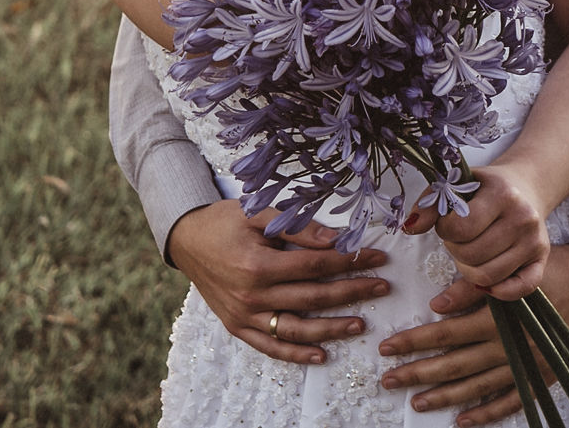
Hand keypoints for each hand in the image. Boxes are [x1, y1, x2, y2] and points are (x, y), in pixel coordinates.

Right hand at [164, 200, 391, 364]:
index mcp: (258, 263)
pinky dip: (296, 355)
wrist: (187, 240)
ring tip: (360, 324)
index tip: (377, 258)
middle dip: (352, 292)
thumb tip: (335, 240)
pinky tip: (322, 354)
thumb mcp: (258, 214)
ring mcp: (245, 315)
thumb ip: (297, 227)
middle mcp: (252, 295)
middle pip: (313, 297)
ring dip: (332, 328)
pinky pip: (271, 347)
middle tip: (381, 287)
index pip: (315, 265)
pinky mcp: (238, 327)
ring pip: (296, 329)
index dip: (349, 262)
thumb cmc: (224, 222)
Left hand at [377, 243, 568, 425]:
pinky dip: (486, 412)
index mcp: (500, 317)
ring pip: (477, 387)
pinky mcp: (543, 376)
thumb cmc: (550, 268)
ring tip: (417, 401)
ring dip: (444, 396)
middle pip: (455, 365)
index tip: (389, 347)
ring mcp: (527, 365)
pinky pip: (510, 401)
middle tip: (389, 379)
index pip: (446, 334)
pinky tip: (463, 419)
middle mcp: (511, 345)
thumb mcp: (511, 271)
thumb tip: (437, 304)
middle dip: (418, 372)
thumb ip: (473, 289)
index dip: (415, 341)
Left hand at [404, 163, 547, 300]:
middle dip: (455, 251)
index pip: (462, 228)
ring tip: (469, 253)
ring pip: (488, 276)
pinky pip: (519, 289)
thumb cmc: (483, 187)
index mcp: (502, 193)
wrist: (524, 185)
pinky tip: (484, 281)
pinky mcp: (542, 259)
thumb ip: (429, 204)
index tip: (447, 223)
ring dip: (468, 270)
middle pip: (472, 256)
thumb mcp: (455, 184)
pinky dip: (498, 292)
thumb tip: (410, 227)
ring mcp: (535, 240)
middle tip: (458, 240)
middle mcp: (523, 217)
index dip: (445, 230)